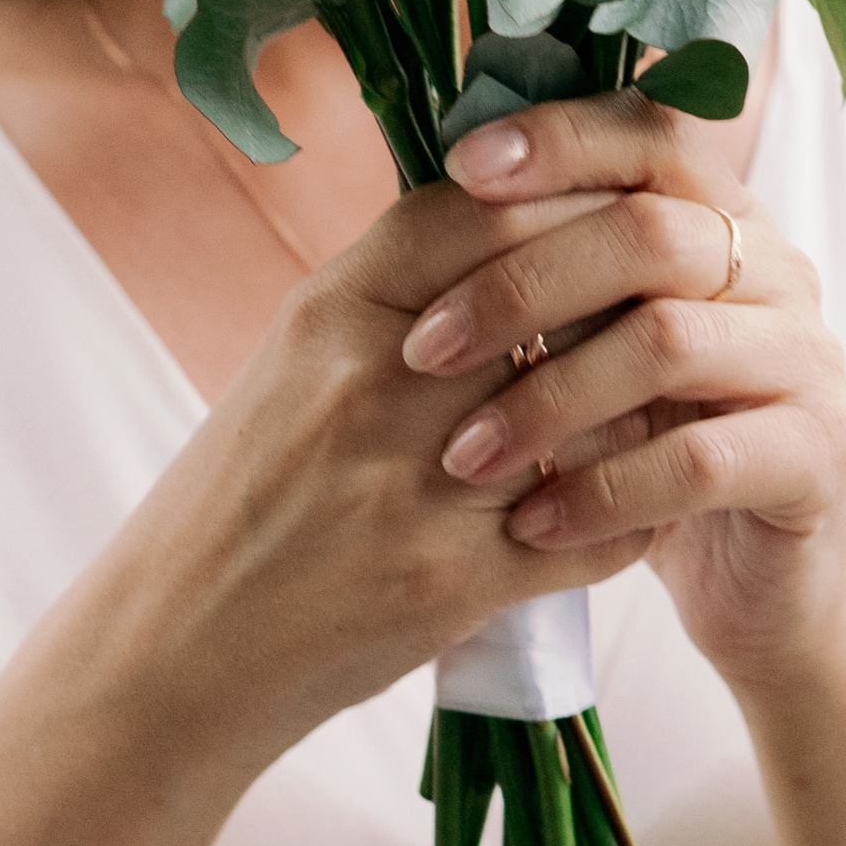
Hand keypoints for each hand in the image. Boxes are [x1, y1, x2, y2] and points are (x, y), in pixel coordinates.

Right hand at [92, 168, 659, 779]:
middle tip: (668, 307)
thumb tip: (523, 216)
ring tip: (657, 405)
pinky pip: (599, 527)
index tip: (618, 214)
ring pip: (596, 413)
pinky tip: (636, 500)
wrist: (177, 642)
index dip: (569, 203)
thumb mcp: (297, 356)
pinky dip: (632, 511)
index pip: (486, 211)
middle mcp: (373, 385)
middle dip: (622, 307)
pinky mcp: (454, 582)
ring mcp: (416, 487)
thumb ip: (401, 289)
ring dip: (639, 410)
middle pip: (558, 307)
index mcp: (331, 311)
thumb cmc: (245, 490)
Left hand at [399, 92, 845, 702]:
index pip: (648, 134)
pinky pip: (700, 458)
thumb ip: (547, 268)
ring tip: (463, 460)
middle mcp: (776, 268)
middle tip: (422, 353)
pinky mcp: (820, 451)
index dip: (556, 140)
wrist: (757, 578)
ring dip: (548, 398)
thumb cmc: (646, 443)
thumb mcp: (592, 344)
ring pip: (668, 340)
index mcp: (718, 217)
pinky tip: (531, 523)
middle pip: (648, 232)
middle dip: (519, 287)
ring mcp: (806, 356)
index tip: (458, 172)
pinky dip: (604, 490)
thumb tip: (429, 193)